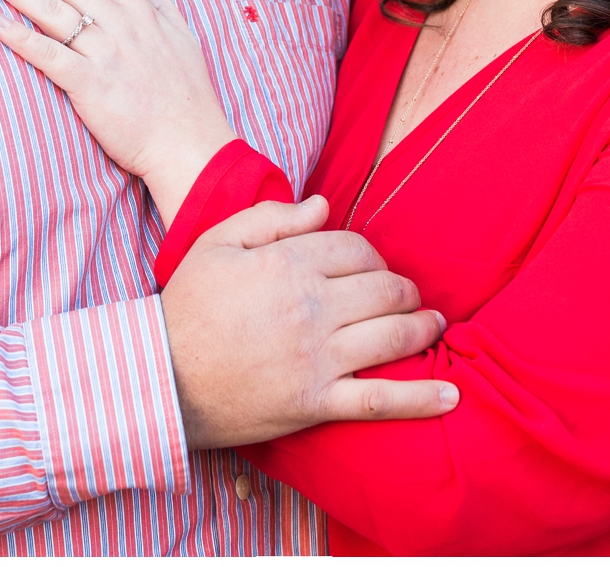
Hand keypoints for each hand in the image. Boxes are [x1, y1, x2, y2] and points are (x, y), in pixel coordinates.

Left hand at [0, 0, 236, 224]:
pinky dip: (19, 37)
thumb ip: (156, 0)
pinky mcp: (90, 85)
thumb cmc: (188, 96)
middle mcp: (120, 24)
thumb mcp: (181, 35)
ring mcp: (104, 53)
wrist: (191, 145)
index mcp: (140, 10)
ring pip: (51, 10)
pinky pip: (48, 55)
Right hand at [162, 195, 457, 447]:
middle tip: (407, 295)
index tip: (370, 267)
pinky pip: (380, 401)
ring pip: (391, 335)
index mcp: (289, 263)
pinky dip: (420, 399)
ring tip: (432, 326)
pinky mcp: (317, 402)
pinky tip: (450, 397)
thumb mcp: (216, 243)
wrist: (158, 379)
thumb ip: (273, 218)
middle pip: (383, 288)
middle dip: (403, 289)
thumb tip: (324, 205)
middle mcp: (312, 307)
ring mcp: (318, 357)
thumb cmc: (186, 307)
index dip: (371, 256)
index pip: (356, 249)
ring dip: (421, 328)